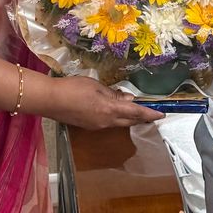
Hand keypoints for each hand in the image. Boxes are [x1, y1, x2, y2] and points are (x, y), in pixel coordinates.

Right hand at [36, 75, 162, 129]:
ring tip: (134, 109)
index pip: (136, 113)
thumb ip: (114, 94)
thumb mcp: (96, 86)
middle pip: (129, 121)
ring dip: (128, 118)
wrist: (50, 100)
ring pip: (119, 123)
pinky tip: (113, 109)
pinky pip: (108, 123)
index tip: (161, 114)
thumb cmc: (73, 88)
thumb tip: (128, 100)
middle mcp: (106, 122)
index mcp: (110, 110)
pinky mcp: (89, 126)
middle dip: (141, 117)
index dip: (150, 114)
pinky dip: (116, 117)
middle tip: (151, 112)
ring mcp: (97, 126)